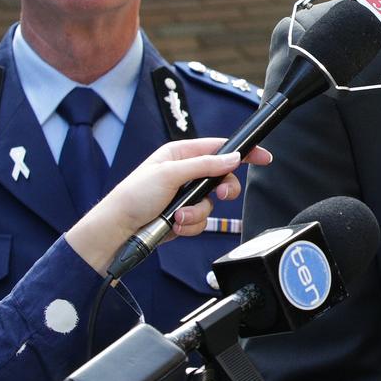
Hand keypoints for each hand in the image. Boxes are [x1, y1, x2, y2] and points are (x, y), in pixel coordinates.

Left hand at [65, 138, 272, 272]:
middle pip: (221, 178)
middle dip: (221, 191)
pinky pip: (201, 220)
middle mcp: (184, 174)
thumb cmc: (133, 197)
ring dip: (197, 213)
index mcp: (179, 154)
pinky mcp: (182, 217)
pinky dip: (190, 225)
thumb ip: (204, 165)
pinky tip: (174, 225)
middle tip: (221, 196)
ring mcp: (184, 197)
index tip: (262, 157)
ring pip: (211, 204)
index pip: (219, 148)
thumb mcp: (169, 174)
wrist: (117, 232)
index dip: (242, 152)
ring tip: (178, 217)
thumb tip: (232, 159)